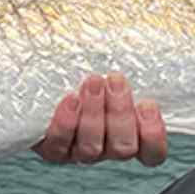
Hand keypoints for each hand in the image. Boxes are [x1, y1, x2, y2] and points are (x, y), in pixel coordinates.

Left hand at [33, 74, 166, 166]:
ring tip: (91, 82)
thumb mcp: (112, 66)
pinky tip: (69, 98)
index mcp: (130, 135)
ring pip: (93, 148)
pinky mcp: (53, 150)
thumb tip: (154, 41)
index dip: (154, 135)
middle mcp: (107, 148)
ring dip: (94, 113)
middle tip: (114, 79)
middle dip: (120, 113)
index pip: (152, 152)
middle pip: (123, 148)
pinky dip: (66, 123)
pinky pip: (60, 147)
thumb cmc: (87, 68)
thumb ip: (131, 68)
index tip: (147, 103)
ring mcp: (79, 152)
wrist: (40, 79)